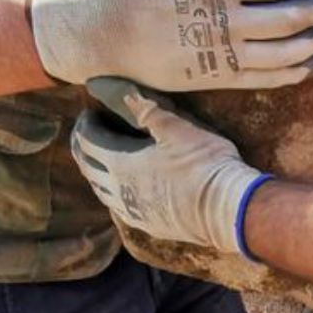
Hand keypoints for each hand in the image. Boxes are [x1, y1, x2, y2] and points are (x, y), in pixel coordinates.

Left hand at [71, 78, 265, 256]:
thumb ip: (140, 106)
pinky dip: (114, 194)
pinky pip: (121, 209)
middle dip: (83, 148)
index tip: (91, 111)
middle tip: (89, 132)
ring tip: (102, 160)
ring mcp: (134, 212)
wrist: (228, 210)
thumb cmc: (203, 164)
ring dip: (97, 173)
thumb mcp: (174, 126)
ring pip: (102, 192)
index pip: (88, 141)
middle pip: (88, 168)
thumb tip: (106, 87)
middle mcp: (118, 191)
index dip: (86, 124)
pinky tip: (125, 191)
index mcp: (119, 164)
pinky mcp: (151, 226)